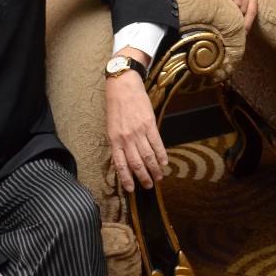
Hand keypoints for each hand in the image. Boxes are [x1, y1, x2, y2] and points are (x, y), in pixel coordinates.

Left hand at [106, 54, 166, 190]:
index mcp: (114, 140)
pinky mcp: (149, 124)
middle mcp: (126, 138)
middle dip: (143, 177)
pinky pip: (157, 143)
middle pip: (136, 163)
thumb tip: (125, 158)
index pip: (121, 164)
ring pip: (148, 156)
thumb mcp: (111, 126)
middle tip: (149, 185)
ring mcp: (138, 132)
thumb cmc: (115, 106)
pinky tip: (164, 162)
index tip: (132, 189)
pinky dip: (161, 154)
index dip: (127, 179)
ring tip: (159, 177)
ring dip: (154, 168)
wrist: (123, 86)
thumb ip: (118, 142)